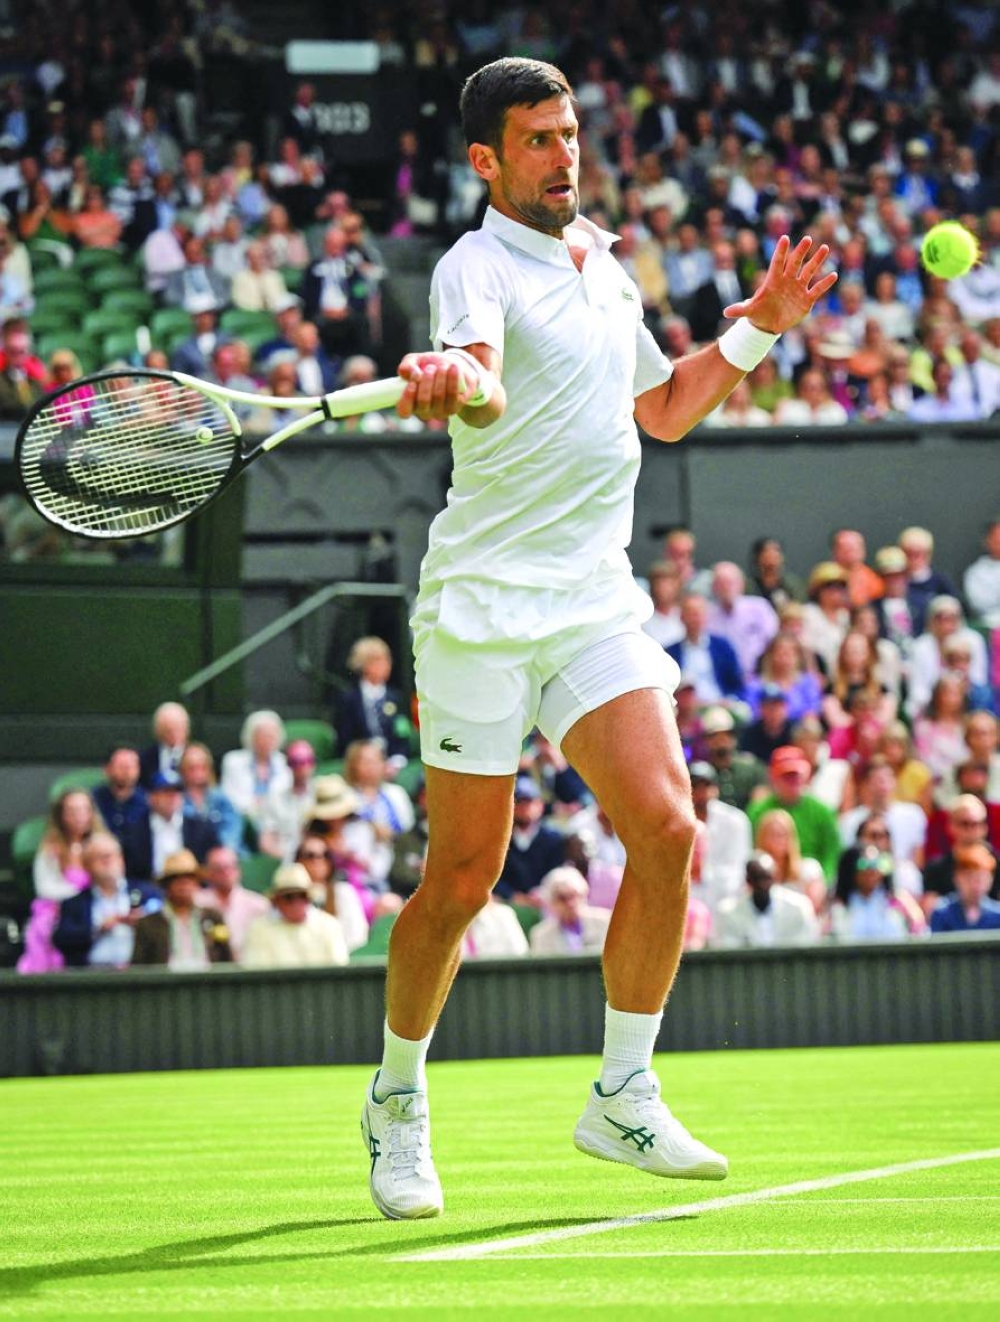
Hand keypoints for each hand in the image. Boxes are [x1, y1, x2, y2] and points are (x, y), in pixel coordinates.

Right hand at [396, 351, 476, 421]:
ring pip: (438, 396)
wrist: (451, 368)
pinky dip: (452, 379)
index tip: (412, 383)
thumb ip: (407, 366)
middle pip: (423, 400)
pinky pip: (453, 394)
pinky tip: (453, 368)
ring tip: (442, 365)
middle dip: (427, 381)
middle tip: (430, 367)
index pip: (404, 411)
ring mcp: (439, 412)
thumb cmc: (428, 367)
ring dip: (440, 377)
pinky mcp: (453, 408)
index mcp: (409, 404)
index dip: (407, 398)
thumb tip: (414, 375)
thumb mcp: (414, 362)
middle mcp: (423, 412)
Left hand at [723, 235, 837, 334]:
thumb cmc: (758, 313)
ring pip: (809, 272)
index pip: (777, 262)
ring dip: (816, 261)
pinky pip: (817, 289)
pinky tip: (833, 275)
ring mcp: (798, 288)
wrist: (769, 324)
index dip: (781, 252)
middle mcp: (787, 280)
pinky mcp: (807, 299)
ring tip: (824, 248)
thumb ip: (739, 309)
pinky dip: (825, 283)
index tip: (785, 238)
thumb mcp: (749, 312)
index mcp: (773, 280)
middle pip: (795, 263)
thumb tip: (726, 312)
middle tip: (807, 239)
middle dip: (801, 252)